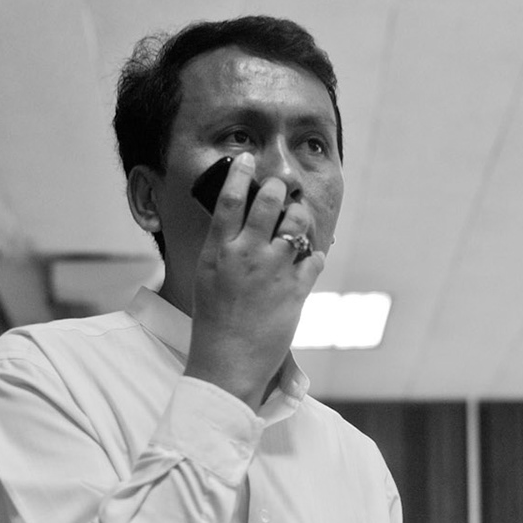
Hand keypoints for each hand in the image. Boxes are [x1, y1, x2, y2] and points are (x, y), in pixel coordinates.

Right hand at [183, 152, 324, 408]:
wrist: (227, 363)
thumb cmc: (213, 324)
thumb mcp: (208, 279)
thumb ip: (223, 250)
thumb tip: (236, 228)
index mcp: (218, 251)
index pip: (230, 199)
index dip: (241, 173)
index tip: (248, 159)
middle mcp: (246, 254)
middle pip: (269, 201)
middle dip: (279, 190)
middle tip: (282, 190)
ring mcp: (273, 271)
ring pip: (297, 223)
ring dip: (300, 218)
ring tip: (297, 224)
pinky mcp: (296, 290)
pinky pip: (314, 258)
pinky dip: (313, 257)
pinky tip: (306, 263)